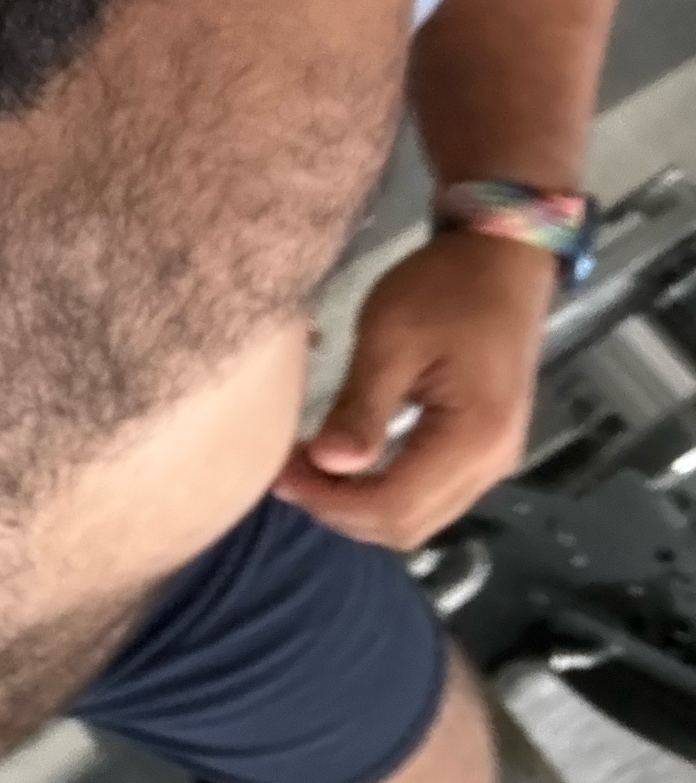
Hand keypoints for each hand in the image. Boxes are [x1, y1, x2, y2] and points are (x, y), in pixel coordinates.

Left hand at [274, 232, 557, 549]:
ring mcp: (493, 460)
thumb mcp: (391, 337)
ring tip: (309, 469)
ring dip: (359, 506)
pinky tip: (346, 463)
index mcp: (472, 439)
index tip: (279, 475)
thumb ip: (360, 407)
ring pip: (418, 518)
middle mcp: (491, 464)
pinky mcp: (483, 449)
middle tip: (287, 473)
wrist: (503, 256)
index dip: (330, 501)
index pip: (392, 506)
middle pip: (406, 525)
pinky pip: (429, 495)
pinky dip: (383, 491)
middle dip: (340, 510)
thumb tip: (327, 465)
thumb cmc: (445, 287)